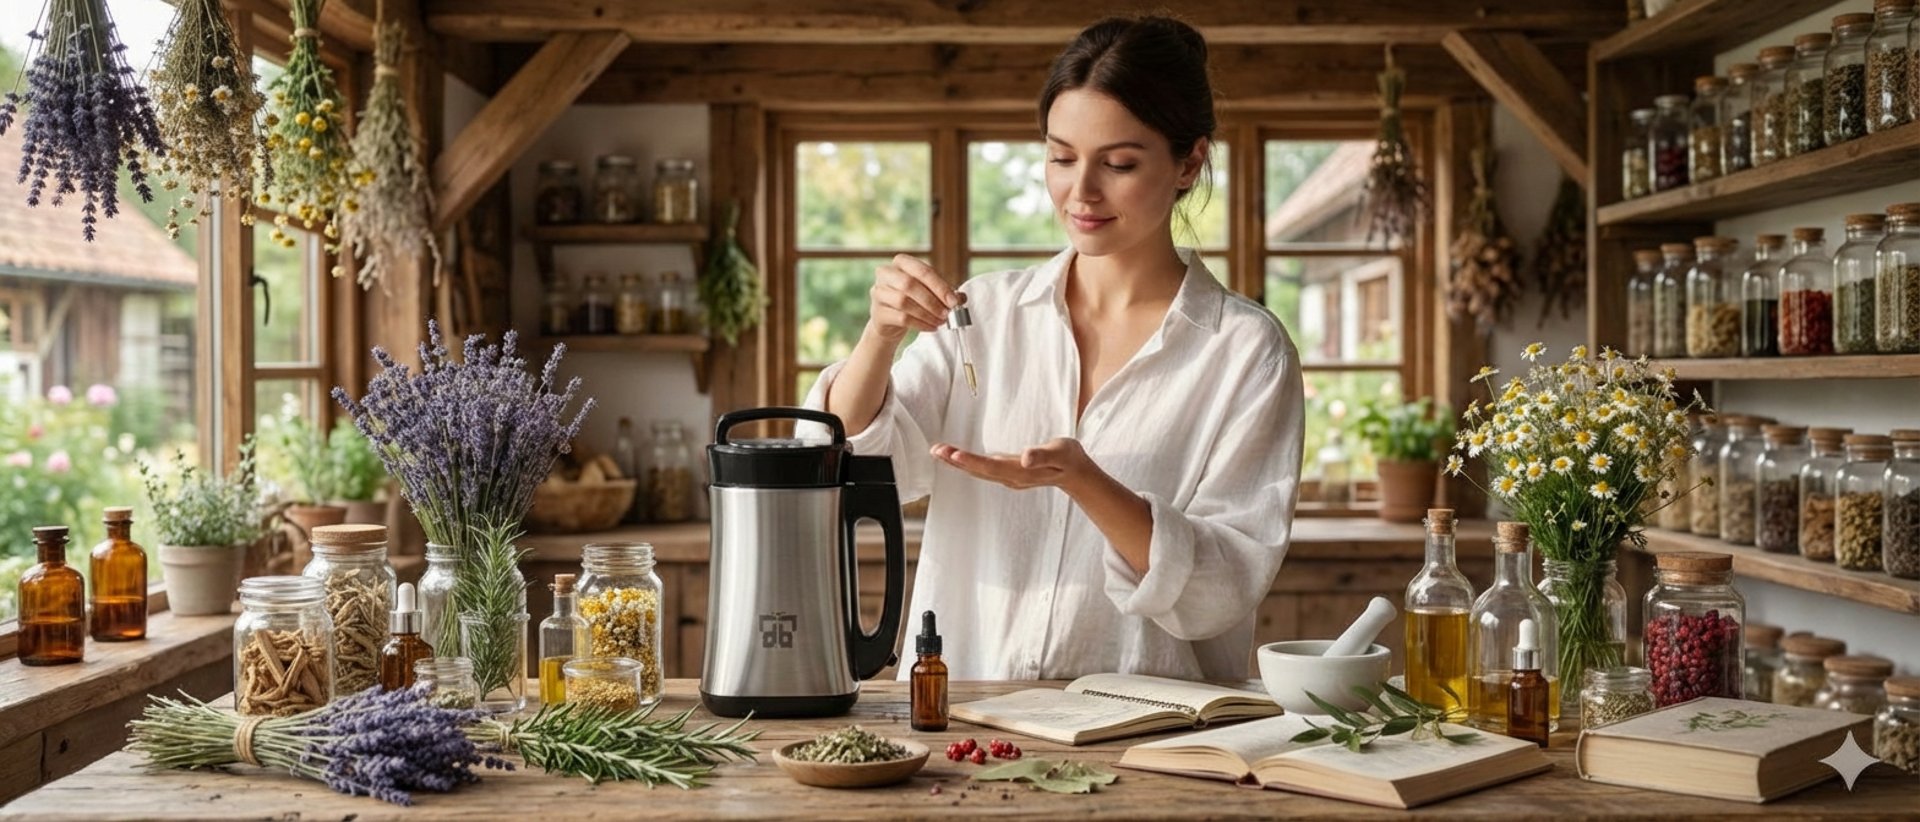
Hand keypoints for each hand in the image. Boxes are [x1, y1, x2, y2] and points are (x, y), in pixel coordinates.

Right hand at [868, 254, 961, 342]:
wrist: (890, 322)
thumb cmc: (912, 301)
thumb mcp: (930, 292)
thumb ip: (946, 293)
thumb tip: (960, 298)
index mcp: (901, 262)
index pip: (922, 270)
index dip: (940, 286)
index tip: (954, 301)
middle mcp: (886, 274)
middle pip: (909, 284)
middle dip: (932, 300)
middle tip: (947, 313)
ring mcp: (878, 292)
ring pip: (904, 302)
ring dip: (926, 313)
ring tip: (940, 321)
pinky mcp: (878, 313)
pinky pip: (901, 318)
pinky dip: (920, 324)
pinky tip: (931, 327)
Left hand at [929, 438, 1097, 492]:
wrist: (1076, 474)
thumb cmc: (1069, 459)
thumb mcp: (1061, 452)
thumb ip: (1043, 455)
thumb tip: (1025, 457)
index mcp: (1021, 472)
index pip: (991, 467)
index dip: (971, 462)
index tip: (953, 454)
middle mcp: (1011, 477)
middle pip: (978, 471)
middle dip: (955, 461)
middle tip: (935, 450)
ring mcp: (1008, 476)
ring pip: (978, 471)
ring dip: (957, 463)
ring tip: (938, 451)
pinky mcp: (1007, 471)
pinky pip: (982, 468)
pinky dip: (966, 462)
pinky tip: (955, 458)